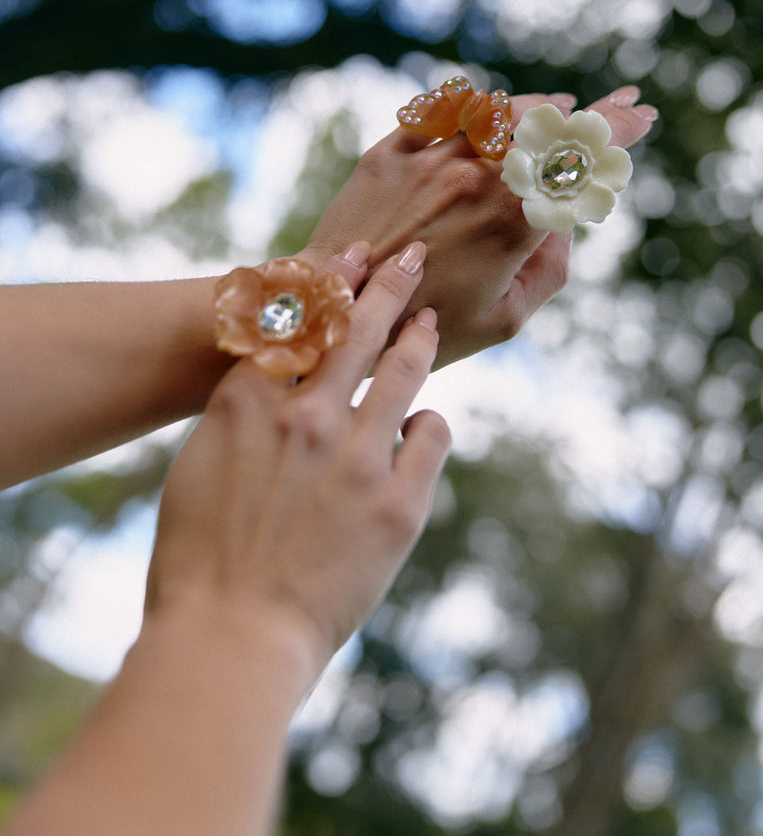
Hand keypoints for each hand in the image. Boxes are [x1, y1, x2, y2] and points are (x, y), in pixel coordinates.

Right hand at [145, 242, 449, 677]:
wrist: (231, 639)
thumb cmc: (197, 561)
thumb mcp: (197, 466)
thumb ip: (239, 414)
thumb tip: (273, 386)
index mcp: (248, 401)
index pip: (299, 319)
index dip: (330, 282)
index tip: (352, 257)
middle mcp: (308, 415)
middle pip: (358, 326)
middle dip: (388, 283)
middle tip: (411, 257)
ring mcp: (358, 456)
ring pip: (404, 370)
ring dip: (418, 337)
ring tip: (429, 320)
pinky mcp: (399, 502)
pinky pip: (431, 434)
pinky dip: (427, 424)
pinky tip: (420, 425)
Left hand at [302, 86, 657, 364]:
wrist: (336, 315)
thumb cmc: (424, 326)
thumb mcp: (506, 318)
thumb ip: (549, 270)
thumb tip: (562, 226)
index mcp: (510, 219)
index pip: (577, 158)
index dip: (617, 129)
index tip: (640, 113)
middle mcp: (473, 176)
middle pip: (546, 122)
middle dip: (590, 112)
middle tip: (620, 102)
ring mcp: (428, 158)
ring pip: (498, 109)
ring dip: (538, 104)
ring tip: (559, 107)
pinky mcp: (389, 152)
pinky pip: (443, 111)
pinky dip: (478, 104)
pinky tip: (492, 108)